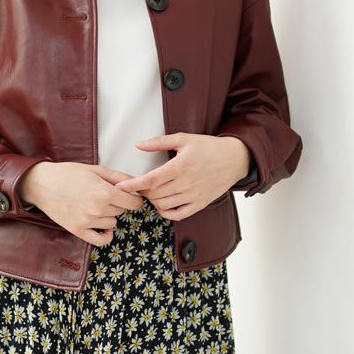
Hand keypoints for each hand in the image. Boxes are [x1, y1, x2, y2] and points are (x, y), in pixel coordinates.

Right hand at [17, 162, 145, 245]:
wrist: (42, 184)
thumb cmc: (69, 173)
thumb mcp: (97, 169)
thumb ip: (120, 177)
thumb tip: (138, 182)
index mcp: (104, 192)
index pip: (134, 203)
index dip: (134, 198)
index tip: (130, 196)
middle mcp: (98, 209)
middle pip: (122, 211)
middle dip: (118, 203)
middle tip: (104, 194)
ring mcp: (88, 222)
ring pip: (112, 222)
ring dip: (109, 215)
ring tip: (95, 203)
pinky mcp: (78, 231)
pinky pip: (101, 240)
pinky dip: (105, 235)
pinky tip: (102, 226)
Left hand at [112, 133, 250, 219]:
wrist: (234, 159)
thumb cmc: (208, 147)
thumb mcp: (184, 138)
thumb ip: (159, 142)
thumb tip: (138, 145)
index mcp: (180, 166)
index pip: (150, 180)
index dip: (132, 185)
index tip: (120, 186)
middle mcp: (186, 183)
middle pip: (154, 194)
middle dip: (142, 191)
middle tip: (139, 185)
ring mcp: (193, 196)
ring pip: (163, 205)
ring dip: (152, 200)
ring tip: (152, 191)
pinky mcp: (200, 204)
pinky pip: (178, 215)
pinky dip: (166, 212)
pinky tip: (163, 204)